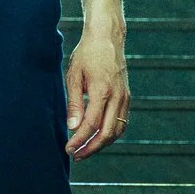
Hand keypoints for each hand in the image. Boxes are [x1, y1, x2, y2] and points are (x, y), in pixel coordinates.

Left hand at [65, 23, 129, 159]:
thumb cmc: (87, 54)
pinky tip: (97, 137)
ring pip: (117, 131)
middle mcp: (117, 96)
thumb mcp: (74, 76)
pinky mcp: (126, 97)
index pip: (91, 125)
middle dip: (91, 148)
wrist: (107, 38)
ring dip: (101, 144)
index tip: (68, 148)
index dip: (79, 140)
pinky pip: (121, 122)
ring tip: (85, 150)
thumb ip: (74, 104)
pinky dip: (110, 134)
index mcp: (102, 91)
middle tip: (76, 155)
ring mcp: (125, 97)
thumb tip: (73, 128)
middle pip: (107, 133)